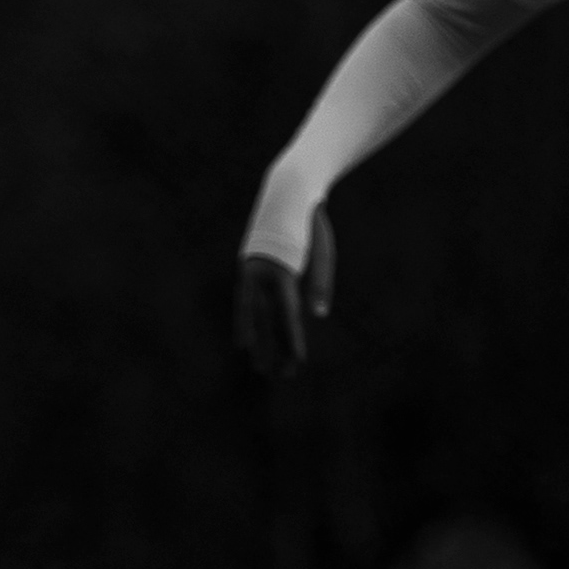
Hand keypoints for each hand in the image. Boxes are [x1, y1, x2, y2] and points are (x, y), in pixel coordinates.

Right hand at [234, 208, 336, 376]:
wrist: (287, 192)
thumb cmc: (311, 225)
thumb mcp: (323, 253)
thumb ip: (320, 284)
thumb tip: (317, 316)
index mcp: (282, 271)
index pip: (288, 315)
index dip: (292, 340)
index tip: (297, 362)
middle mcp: (261, 273)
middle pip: (267, 319)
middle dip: (273, 348)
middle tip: (278, 376)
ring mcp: (250, 270)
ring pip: (251, 312)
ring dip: (256, 339)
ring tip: (256, 364)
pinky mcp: (247, 268)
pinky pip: (245, 301)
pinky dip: (245, 321)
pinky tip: (245, 339)